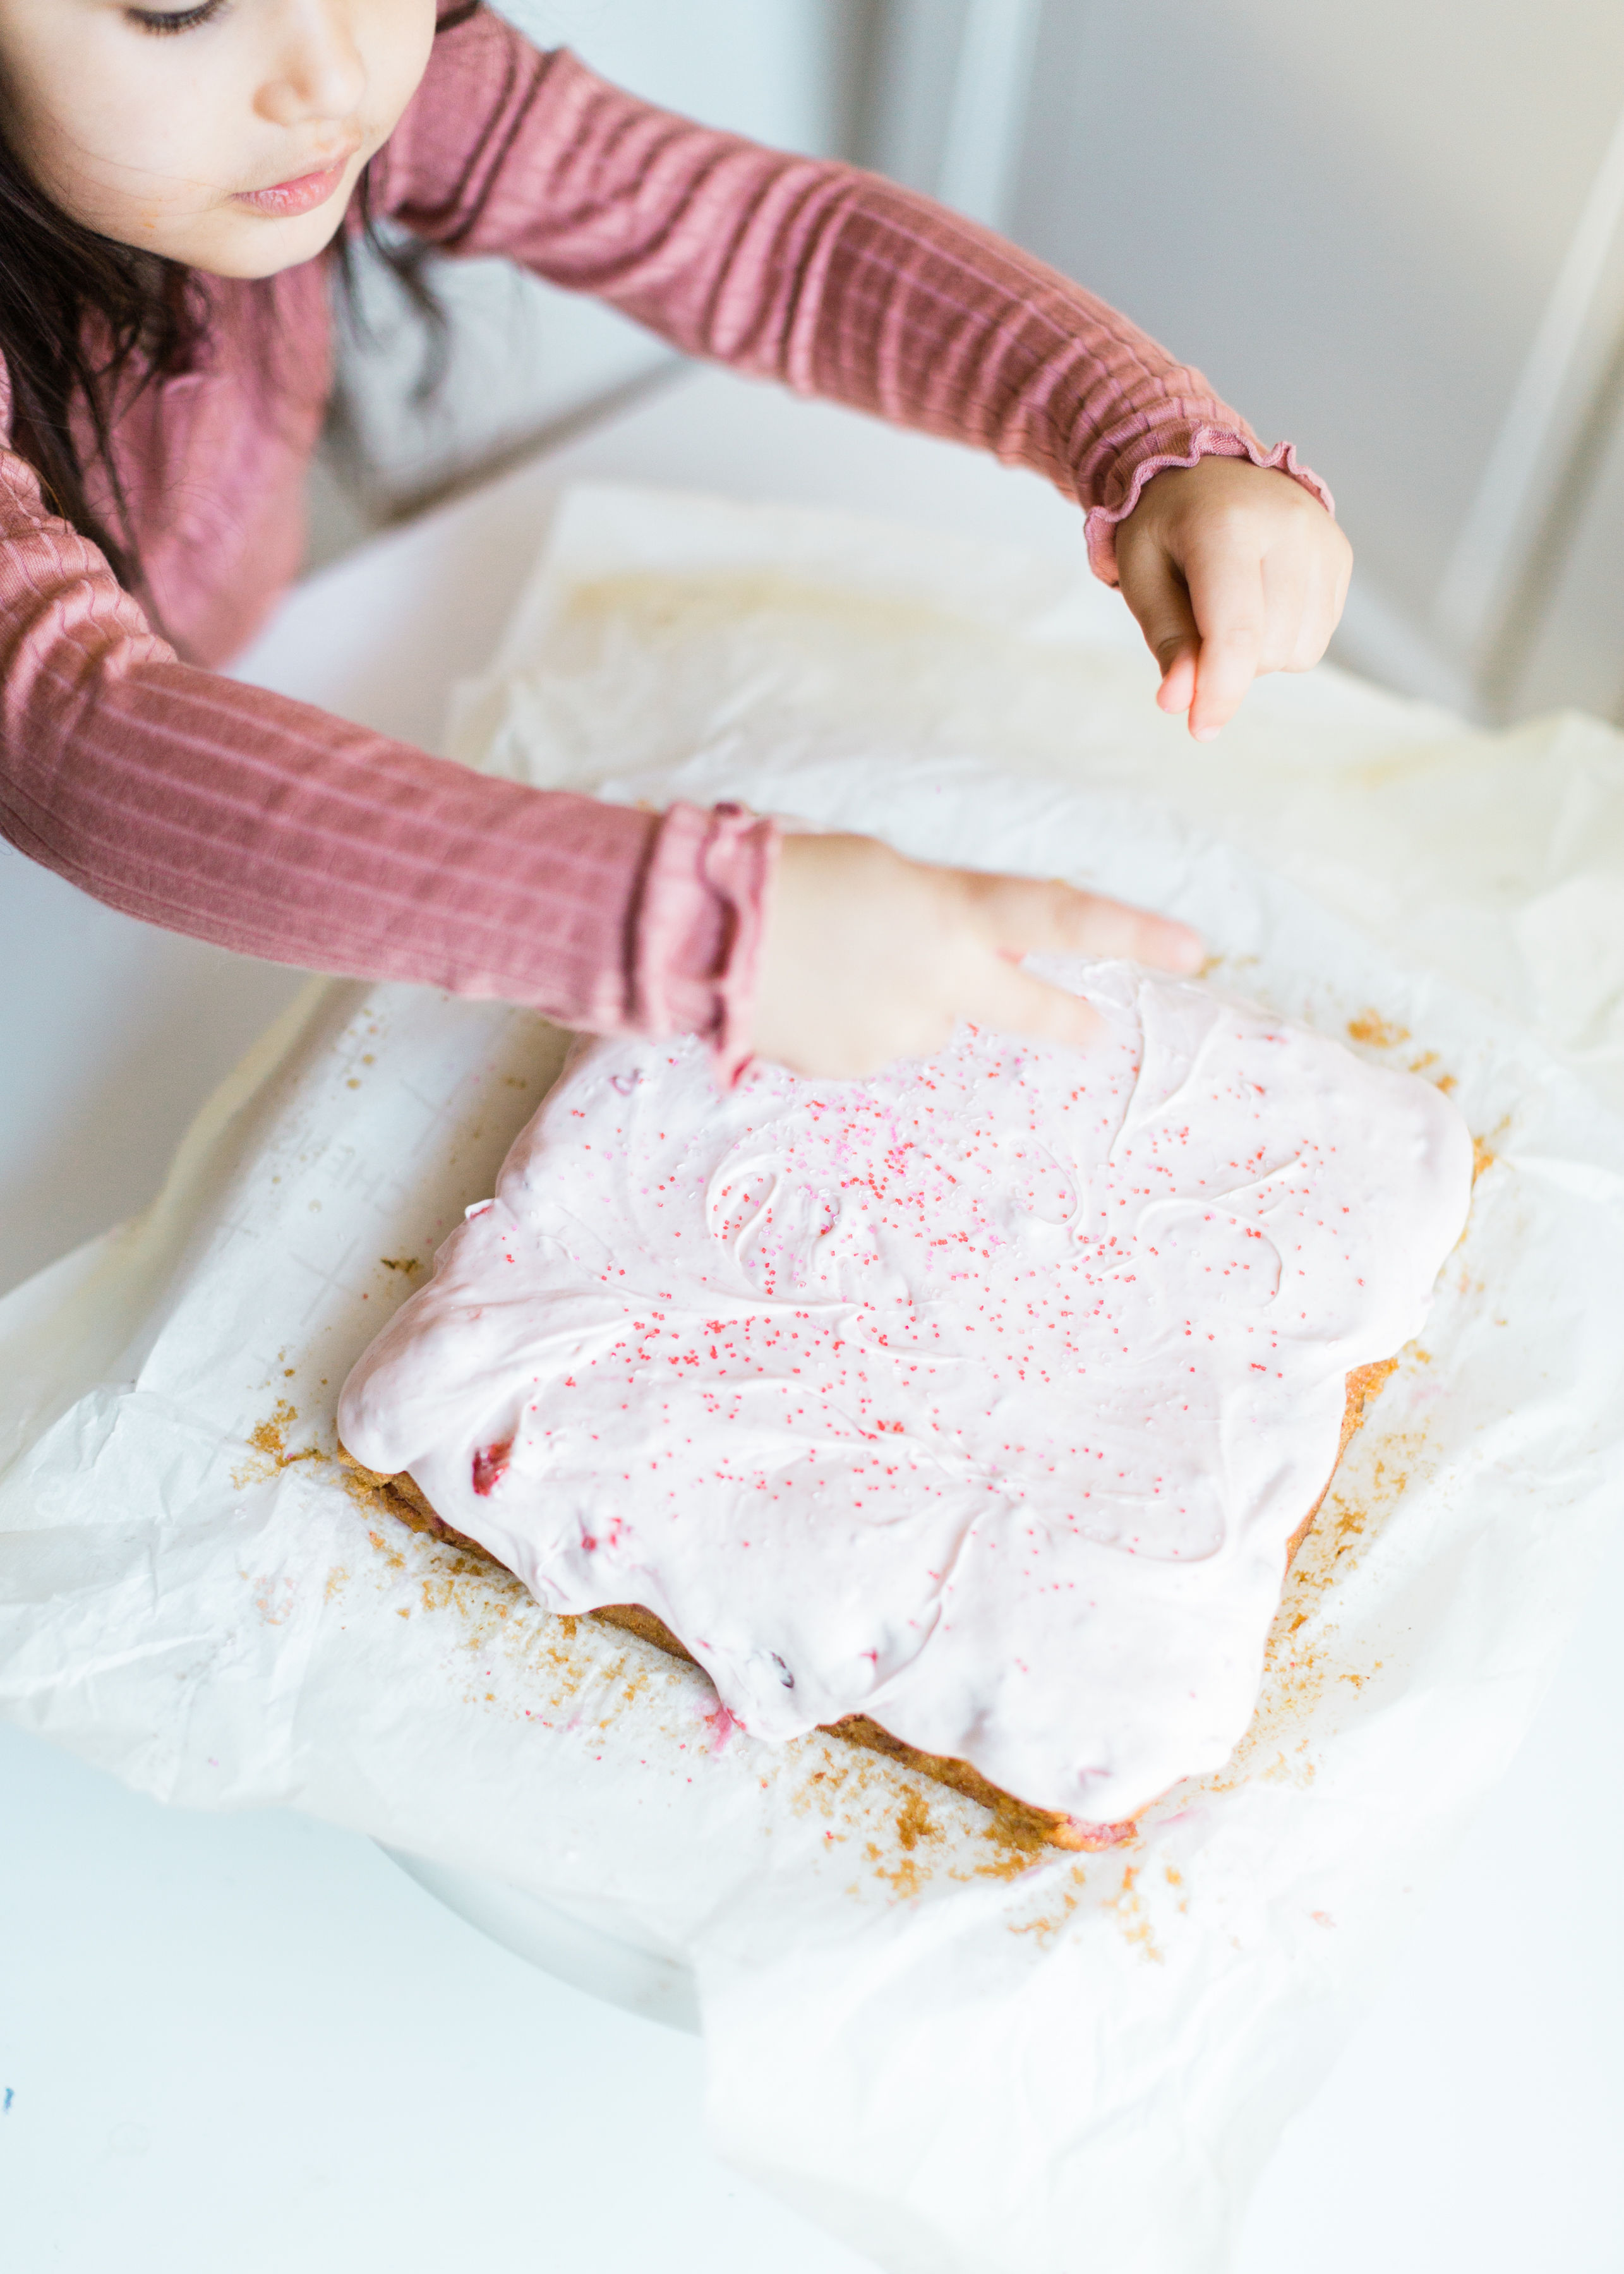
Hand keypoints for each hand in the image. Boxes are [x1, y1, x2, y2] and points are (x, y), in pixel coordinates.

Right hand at [750, 832, 1203, 1078]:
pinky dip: (854, 1020)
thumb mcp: (885, 872)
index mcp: (950, 913)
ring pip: (930, 1021)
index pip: (1062, 916)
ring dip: (906, 998)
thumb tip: (979, 953)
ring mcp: (897, 1035)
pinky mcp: (853, 1069)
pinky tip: (808, 992)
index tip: (1193, 949)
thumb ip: (945, 912)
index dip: (1132, 931)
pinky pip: (874, 1043)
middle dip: (1060, 1017)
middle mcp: (939, 983)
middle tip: (1092, 1030)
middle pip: (1024, 1006)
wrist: (699, 933)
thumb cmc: (791, 876)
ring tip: (835, 962)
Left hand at [1114, 457, 1351, 741]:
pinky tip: (1259, 601)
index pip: (1236, 632)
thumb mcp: (1142, 577)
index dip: (1220, 692)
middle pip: (1268, 649)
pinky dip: (1283, 639)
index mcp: (1225, 525)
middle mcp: (1287, 525)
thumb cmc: (1165, 527)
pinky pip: (1316, 637)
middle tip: (1197, 623)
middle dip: (1227, 665)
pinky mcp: (1340, 554)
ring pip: (1298, 651)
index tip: (1200, 728)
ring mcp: (1322, 537)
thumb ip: (1167, 641)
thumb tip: (1181, 702)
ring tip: (1229, 606)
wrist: (1207, 470)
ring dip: (1258, 654)